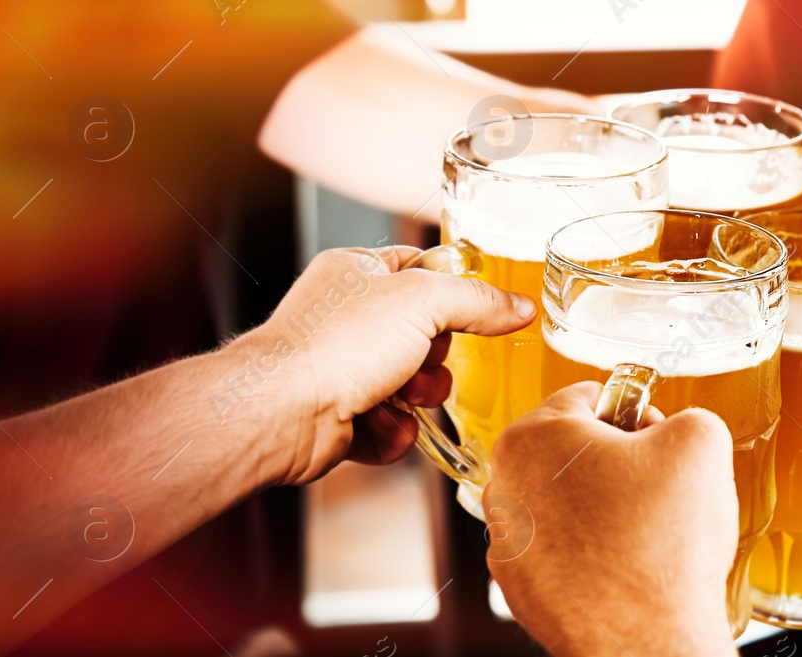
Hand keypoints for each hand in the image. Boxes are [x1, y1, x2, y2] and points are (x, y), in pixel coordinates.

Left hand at [231, 246, 534, 486]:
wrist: (282, 412)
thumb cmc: (334, 345)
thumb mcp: (424, 302)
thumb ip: (479, 301)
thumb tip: (519, 306)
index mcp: (356, 273)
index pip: (420, 268)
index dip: (453, 289)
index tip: (482, 308)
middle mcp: (345, 317)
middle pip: (424, 334)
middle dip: (434, 358)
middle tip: (422, 360)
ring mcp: (340, 368)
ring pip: (411, 384)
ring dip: (418, 398)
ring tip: (402, 399)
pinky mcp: (339, 416)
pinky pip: (390, 426)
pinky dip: (393, 432)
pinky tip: (378, 426)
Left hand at [485, 383, 738, 656]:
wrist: (648, 642)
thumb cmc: (662, 547)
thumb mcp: (701, 442)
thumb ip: (687, 414)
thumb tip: (678, 429)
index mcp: (533, 437)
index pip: (591, 397)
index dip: (637, 413)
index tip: (656, 438)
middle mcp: (505, 487)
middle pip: (572, 450)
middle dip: (617, 462)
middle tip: (656, 488)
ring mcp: (509, 542)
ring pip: (567, 500)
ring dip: (604, 507)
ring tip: (644, 532)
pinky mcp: (522, 587)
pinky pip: (563, 549)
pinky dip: (592, 551)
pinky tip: (626, 564)